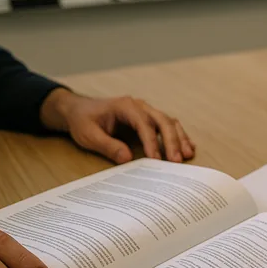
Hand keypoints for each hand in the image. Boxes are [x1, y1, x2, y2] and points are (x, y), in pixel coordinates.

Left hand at [40, 88, 195, 163]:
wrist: (78, 110)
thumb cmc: (83, 120)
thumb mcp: (89, 135)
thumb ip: (108, 146)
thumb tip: (127, 158)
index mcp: (125, 106)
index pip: (144, 124)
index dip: (152, 142)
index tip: (156, 160)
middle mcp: (140, 106)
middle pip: (162, 121)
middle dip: (172, 141)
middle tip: (177, 161)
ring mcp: (146, 111)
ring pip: (169, 122)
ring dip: (179, 138)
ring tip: (188, 155)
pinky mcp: (149, 119)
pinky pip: (169, 125)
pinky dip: (179, 136)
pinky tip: (188, 147)